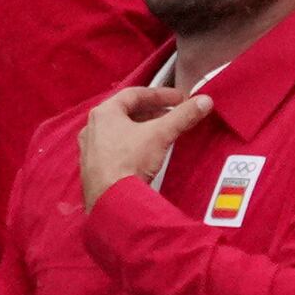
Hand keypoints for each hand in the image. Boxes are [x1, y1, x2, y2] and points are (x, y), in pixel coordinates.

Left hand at [79, 82, 214, 205]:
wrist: (111, 200)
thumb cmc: (127, 162)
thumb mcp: (160, 134)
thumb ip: (182, 116)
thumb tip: (202, 102)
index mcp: (104, 113)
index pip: (134, 94)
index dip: (159, 94)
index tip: (178, 99)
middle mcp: (93, 128)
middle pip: (126, 113)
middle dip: (152, 112)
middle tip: (173, 114)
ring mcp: (91, 150)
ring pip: (120, 132)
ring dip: (142, 130)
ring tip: (163, 133)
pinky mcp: (95, 169)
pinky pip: (116, 151)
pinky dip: (133, 147)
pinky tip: (145, 155)